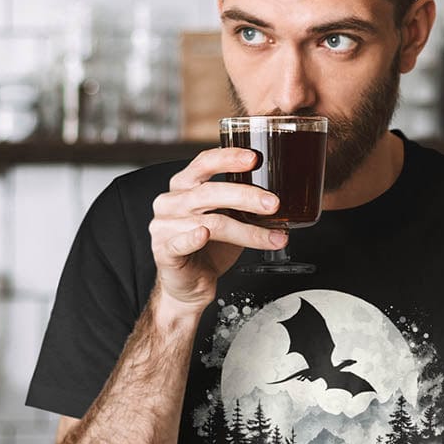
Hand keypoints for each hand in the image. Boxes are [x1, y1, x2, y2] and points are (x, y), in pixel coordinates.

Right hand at [149, 147, 288, 309]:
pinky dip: (193, 238)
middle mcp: (172, 202)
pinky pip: (180, 242)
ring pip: (209, 221)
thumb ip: (242, 205)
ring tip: (272, 237)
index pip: (204, 163)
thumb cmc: (208, 249)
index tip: (254, 158)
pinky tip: (204, 235)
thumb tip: (279, 198)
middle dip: (245, 195)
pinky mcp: (164, 251)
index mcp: (185, 186)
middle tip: (273, 203)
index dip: (228, 158)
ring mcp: (165, 226)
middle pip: (209, 191)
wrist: (189, 285)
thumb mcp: (227, 219)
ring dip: (246, 230)